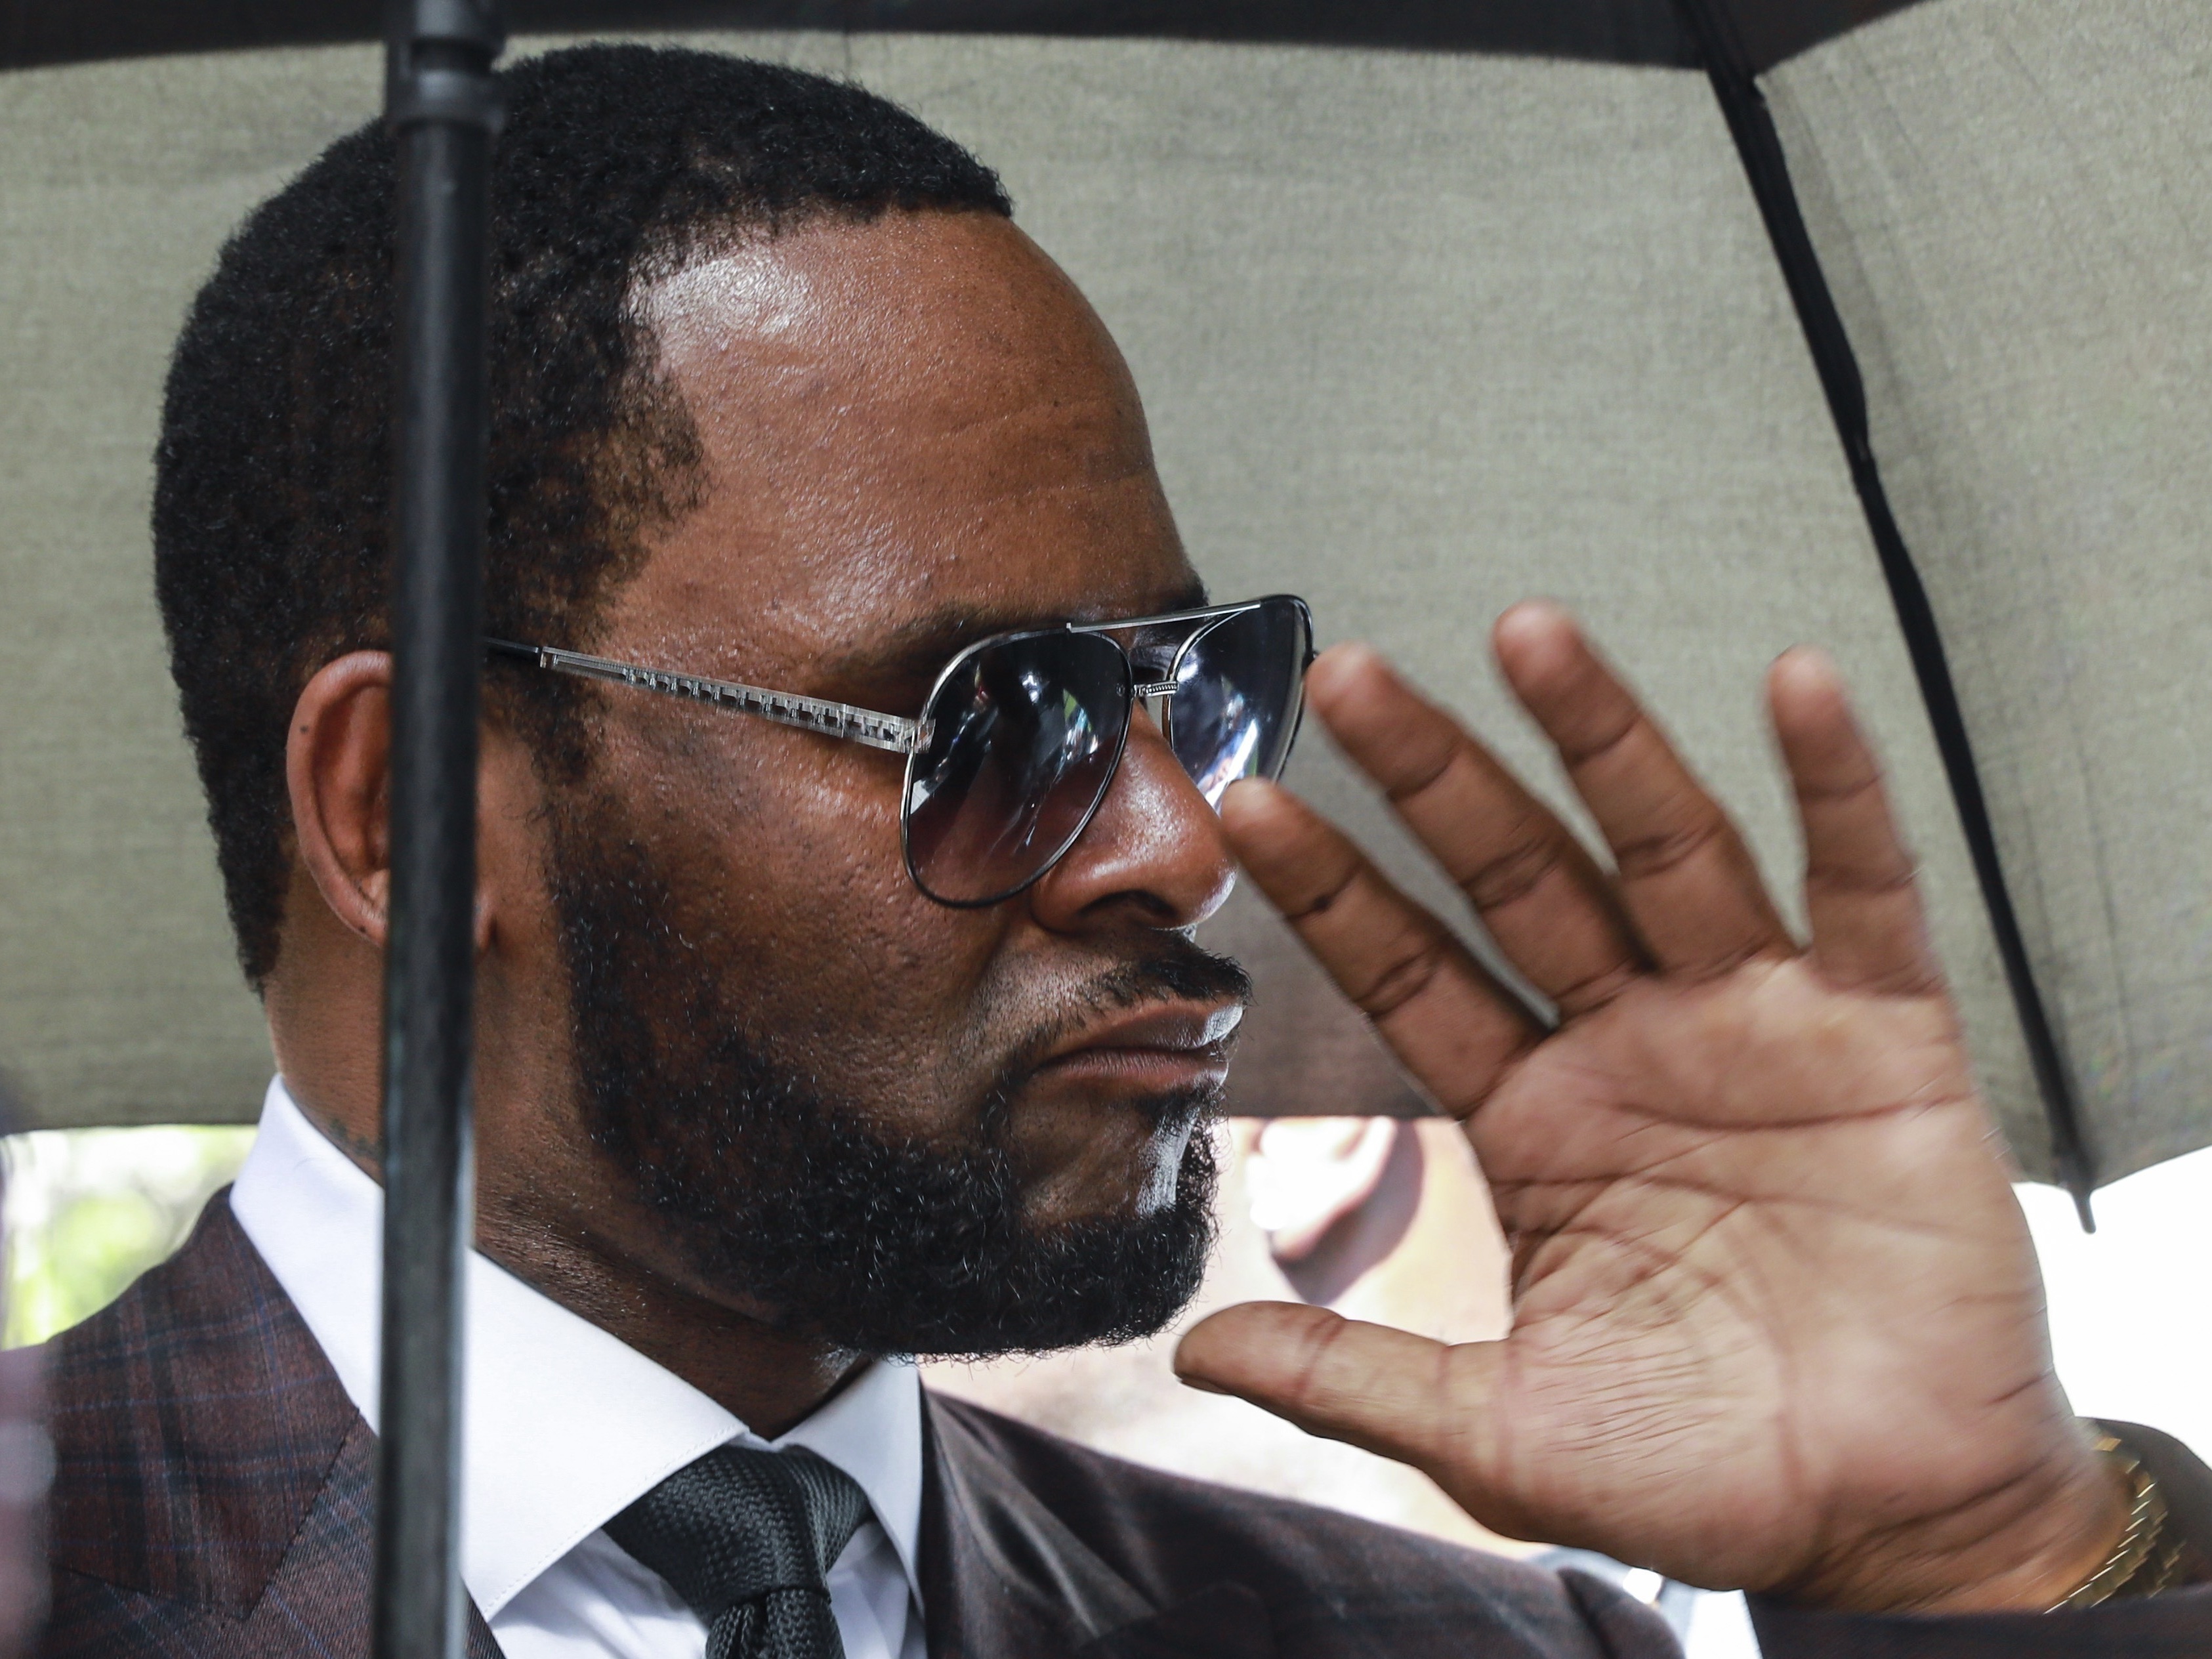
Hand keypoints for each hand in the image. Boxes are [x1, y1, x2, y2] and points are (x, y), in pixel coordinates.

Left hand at [1175, 604, 2125, 1611]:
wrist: (1894, 1519)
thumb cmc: (1704, 1469)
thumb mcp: (1504, 1433)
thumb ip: (1354, 1374)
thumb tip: (1197, 1348)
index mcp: (1536, 1118)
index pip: (1413, 974)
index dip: (1337, 888)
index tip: (1250, 801)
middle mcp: (1633, 1044)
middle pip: (1519, 876)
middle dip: (1437, 776)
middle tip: (1350, 673)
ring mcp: (1755, 1026)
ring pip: (1667, 847)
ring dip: (1602, 736)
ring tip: (1526, 630)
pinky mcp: (1886, 1036)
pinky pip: (1859, 890)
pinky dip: (1837, 789)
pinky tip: (1797, 687)